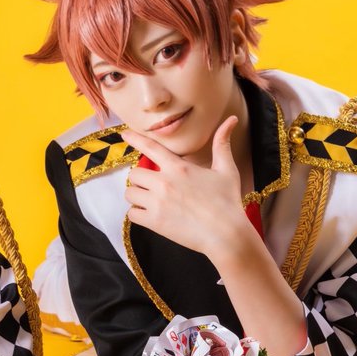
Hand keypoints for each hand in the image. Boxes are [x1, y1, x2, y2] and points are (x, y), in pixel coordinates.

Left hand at [123, 116, 248, 258]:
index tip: (125, 134)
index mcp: (178, 167)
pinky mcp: (155, 222)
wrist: (227, 235)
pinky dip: (138, 214)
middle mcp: (164, 182)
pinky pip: (132, 214)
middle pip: (135, 173)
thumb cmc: (228, 202)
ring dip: (137, 196)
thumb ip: (222, 143)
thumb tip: (231, 119)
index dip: (135, 139)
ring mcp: (157, 202)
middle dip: (141, 179)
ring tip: (150, 200)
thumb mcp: (226, 170)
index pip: (151, 147)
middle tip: (153, 186)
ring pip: (130, 193)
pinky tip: (150, 214)